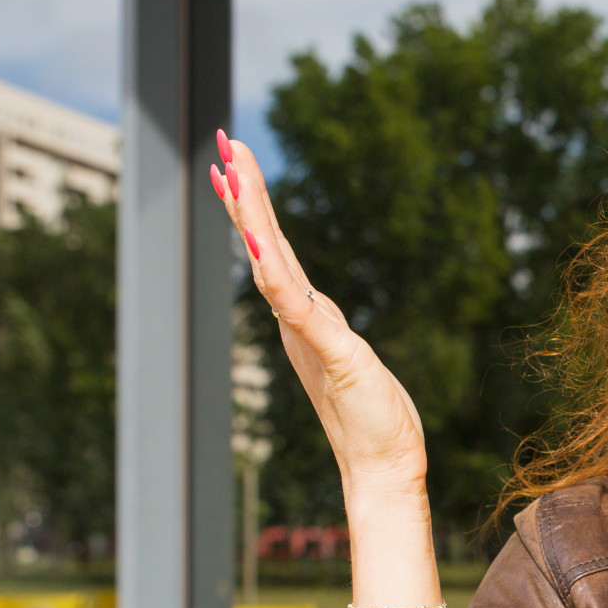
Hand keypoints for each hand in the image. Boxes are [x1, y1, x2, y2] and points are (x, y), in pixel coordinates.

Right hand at [211, 132, 428, 498]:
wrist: (382, 466)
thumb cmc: (373, 419)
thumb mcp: (349, 359)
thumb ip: (323, 329)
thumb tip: (304, 307)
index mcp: (305, 316)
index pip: (273, 249)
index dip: (253, 206)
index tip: (234, 162)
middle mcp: (301, 320)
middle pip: (266, 245)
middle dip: (246, 192)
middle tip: (225, 142)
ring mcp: (312, 336)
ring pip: (274, 266)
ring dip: (253, 219)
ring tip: (234, 173)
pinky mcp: (333, 354)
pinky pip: (299, 308)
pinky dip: (276, 275)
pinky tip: (260, 243)